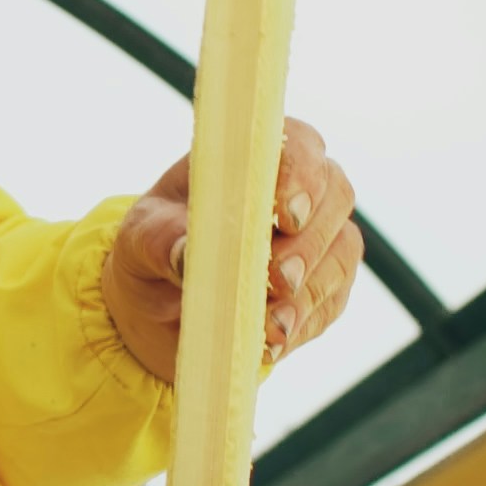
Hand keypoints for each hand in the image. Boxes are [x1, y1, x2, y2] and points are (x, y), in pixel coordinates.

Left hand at [104, 118, 361, 385]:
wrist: (163, 302)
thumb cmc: (157, 245)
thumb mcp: (143, 239)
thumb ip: (163, 240)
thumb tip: (186, 256)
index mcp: (256, 158)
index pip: (298, 144)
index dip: (301, 173)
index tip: (285, 212)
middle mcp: (302, 189)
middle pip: (335, 197)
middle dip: (308, 242)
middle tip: (277, 278)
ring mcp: (321, 238)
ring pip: (342, 252)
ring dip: (310, 290)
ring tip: (271, 324)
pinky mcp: (326, 287)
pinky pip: (331, 301)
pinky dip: (304, 322)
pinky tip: (273, 341)